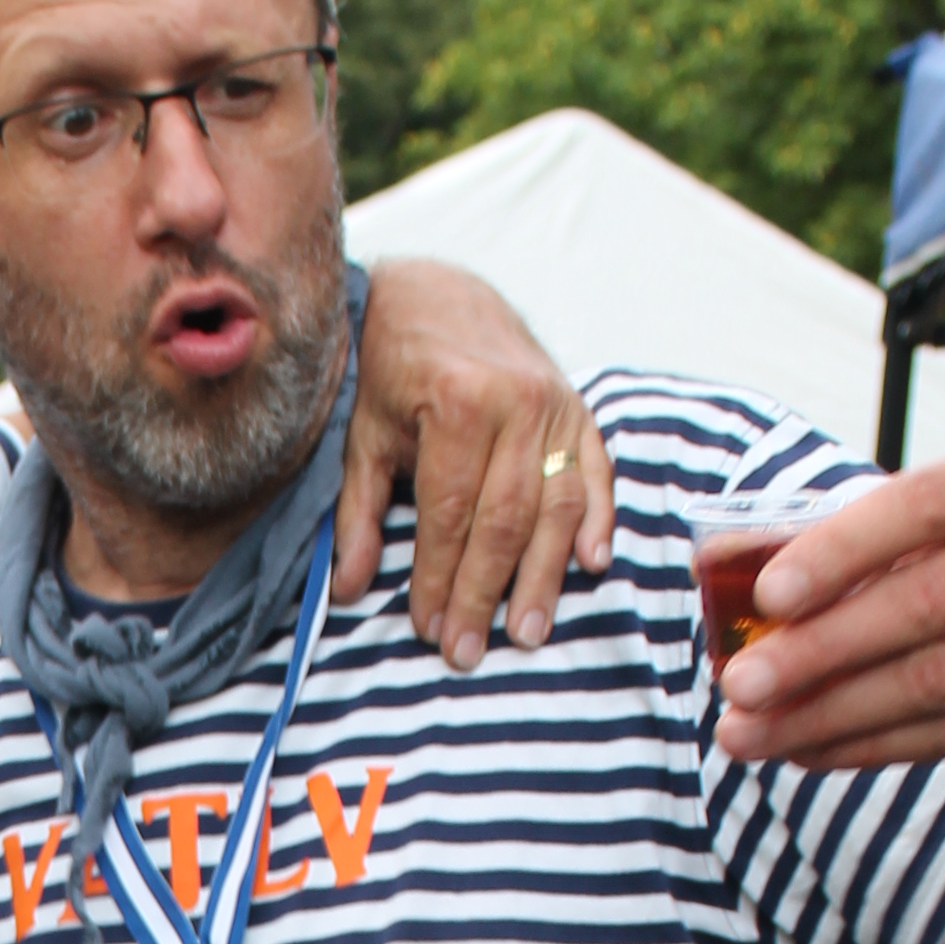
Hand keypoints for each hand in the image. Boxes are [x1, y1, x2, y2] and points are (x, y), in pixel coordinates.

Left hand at [341, 260, 614, 669]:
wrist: (437, 292)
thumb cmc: (391, 368)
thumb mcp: (361, 433)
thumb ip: (355, 511)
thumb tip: (346, 588)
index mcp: (458, 402)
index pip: (451, 515)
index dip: (439, 579)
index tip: (429, 629)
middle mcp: (517, 402)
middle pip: (505, 520)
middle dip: (484, 593)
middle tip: (469, 651)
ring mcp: (556, 404)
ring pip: (555, 506)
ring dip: (542, 576)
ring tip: (526, 632)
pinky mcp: (579, 407)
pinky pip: (596, 471)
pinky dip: (597, 519)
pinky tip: (591, 564)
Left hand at [714, 441, 944, 811]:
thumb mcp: (929, 551)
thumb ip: (843, 549)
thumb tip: (717, 563)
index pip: (923, 505)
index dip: (840, 552)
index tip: (767, 598)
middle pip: (923, 603)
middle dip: (815, 652)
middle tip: (736, 686)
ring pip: (930, 680)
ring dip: (824, 714)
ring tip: (748, 734)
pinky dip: (865, 745)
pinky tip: (808, 751)